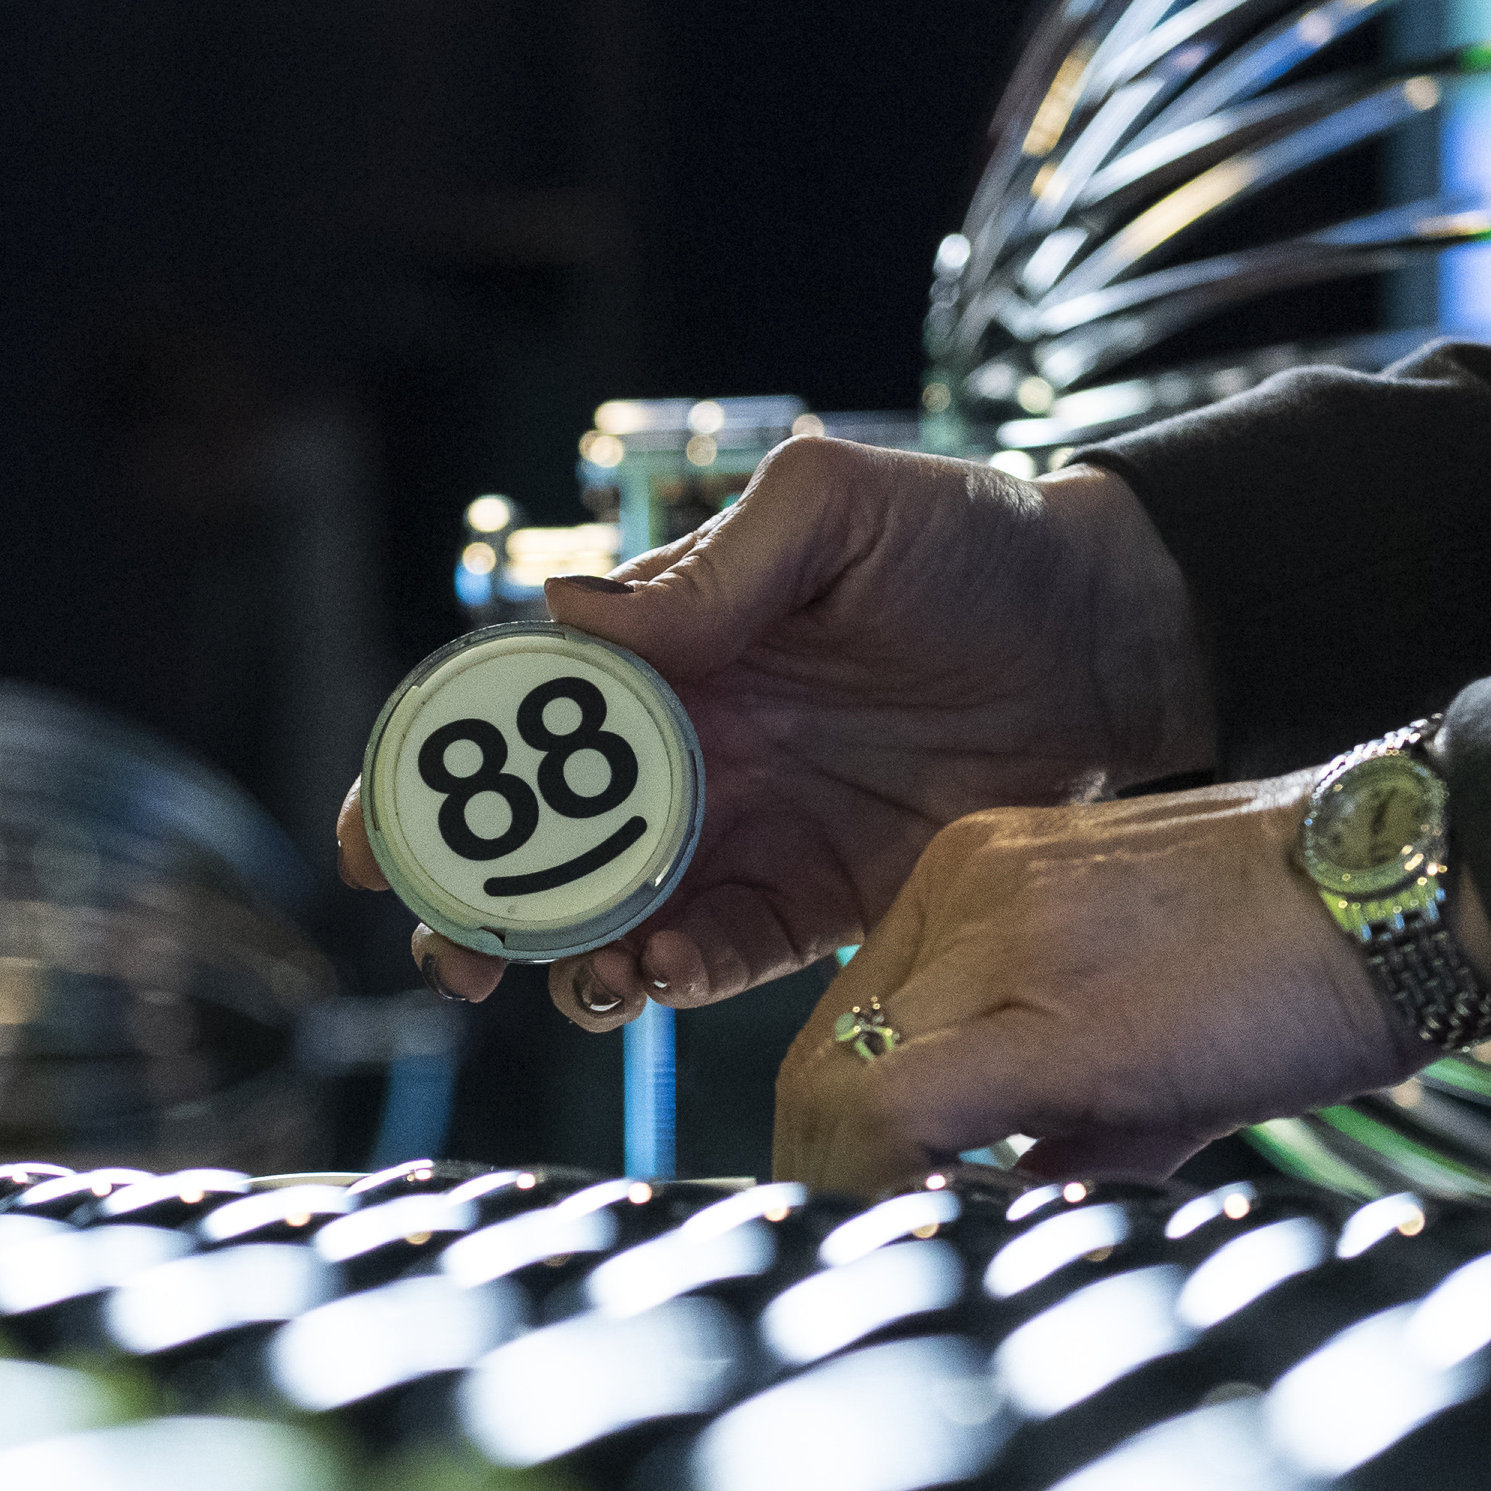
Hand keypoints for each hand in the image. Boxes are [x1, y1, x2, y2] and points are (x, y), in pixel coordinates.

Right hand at [336, 435, 1214, 1028]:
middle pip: (532, 847)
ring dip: (563, 963)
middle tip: (448, 954)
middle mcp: (678, 755)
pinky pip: (712, 962)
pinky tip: (665, 976)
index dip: (428, 777)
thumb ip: (716, 566)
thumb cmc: (975, 544)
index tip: (374, 839)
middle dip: (468, 910)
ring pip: (605, 923)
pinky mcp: (810, 908)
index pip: (507, 718)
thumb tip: (577, 623)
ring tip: (573, 979)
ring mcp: (738, 837)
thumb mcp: (837, 510)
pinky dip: (669, 981)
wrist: (1116, 639)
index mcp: (657, 655)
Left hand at [772, 774, 1443, 1195]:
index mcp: (979, 876)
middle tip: (875, 1253)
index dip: (841, 1141)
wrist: (1414, 885)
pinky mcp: (1043, 1010)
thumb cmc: (1307, 957)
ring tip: (913, 1253)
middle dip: (829, 1175)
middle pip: (825, 1056)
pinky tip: (937, 1231)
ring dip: (858, 1189)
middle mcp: (964, 886)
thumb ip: (1061, 1108)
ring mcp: (994, 933)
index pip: (853, 1025)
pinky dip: (888, 1184)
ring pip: (841, 1084)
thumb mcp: (1147, 1025)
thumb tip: (1012, 1191)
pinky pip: (898, 1106)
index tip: (874, 1211)